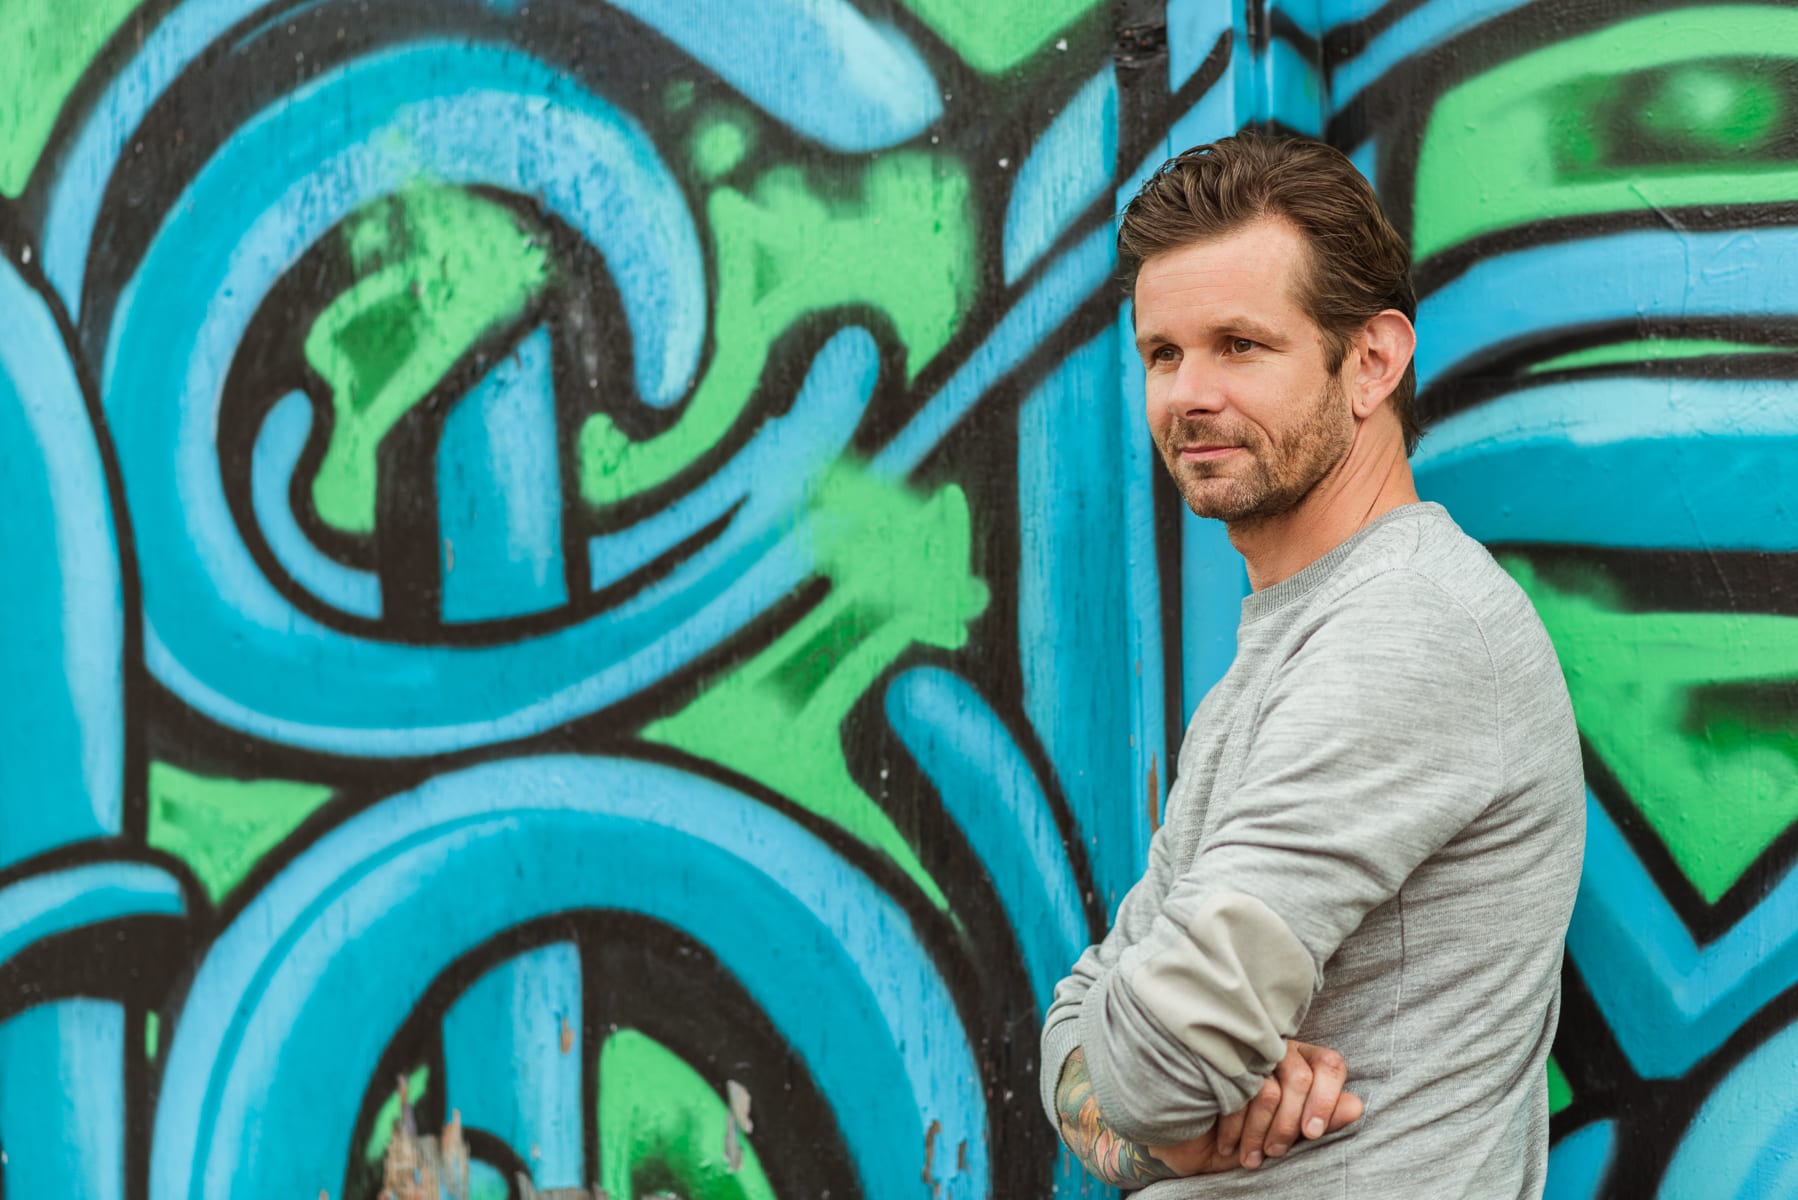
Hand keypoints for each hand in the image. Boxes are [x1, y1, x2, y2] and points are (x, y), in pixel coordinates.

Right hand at [1218, 1040, 1361, 1167]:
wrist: (1193, 1141)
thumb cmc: (1249, 1136)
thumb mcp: (1290, 1136)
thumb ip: (1324, 1120)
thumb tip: (1356, 1106)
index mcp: (1301, 1061)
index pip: (1329, 1063)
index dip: (1326, 1098)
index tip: (1311, 1134)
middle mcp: (1276, 1049)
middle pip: (1300, 1078)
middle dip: (1289, 1125)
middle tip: (1275, 1152)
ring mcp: (1244, 1053)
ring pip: (1270, 1091)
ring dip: (1260, 1132)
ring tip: (1251, 1156)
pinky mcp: (1215, 1063)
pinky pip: (1236, 1095)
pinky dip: (1235, 1128)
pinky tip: (1228, 1144)